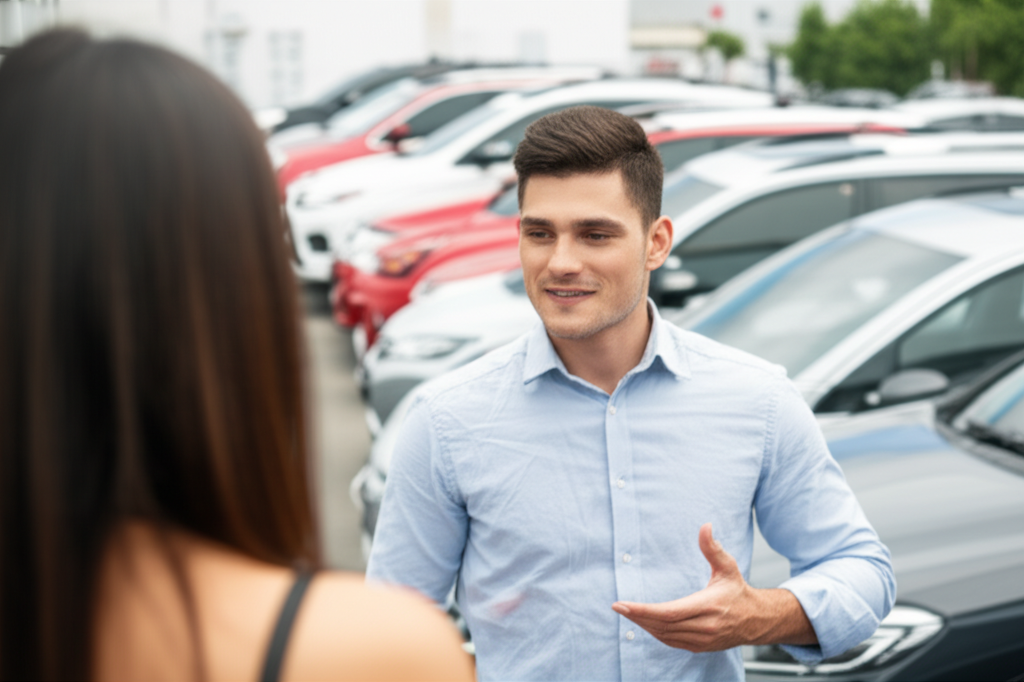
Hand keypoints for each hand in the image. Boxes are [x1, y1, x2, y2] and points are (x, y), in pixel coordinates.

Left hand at [611, 523, 814, 651]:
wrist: (758, 620)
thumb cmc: (738, 591)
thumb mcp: (728, 567)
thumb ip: (712, 548)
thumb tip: (705, 526)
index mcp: (708, 606)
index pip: (668, 612)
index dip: (642, 610)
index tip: (622, 605)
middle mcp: (705, 626)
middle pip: (662, 625)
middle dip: (637, 617)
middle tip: (618, 608)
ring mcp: (702, 640)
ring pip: (664, 635)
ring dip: (644, 625)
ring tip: (628, 613)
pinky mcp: (700, 647)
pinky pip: (671, 642)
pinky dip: (655, 633)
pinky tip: (645, 623)